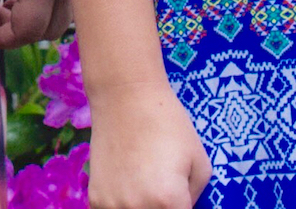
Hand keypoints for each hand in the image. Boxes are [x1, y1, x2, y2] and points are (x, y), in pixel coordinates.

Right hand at [85, 82, 212, 208]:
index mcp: (169, 202)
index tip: (180, 197)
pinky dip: (123, 206)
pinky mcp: (95, 199)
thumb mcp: (200, 164)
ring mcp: (113, 206)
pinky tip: (128, 185)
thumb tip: (184, 208)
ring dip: (143, 207)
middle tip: (163, 187)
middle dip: (165, 207)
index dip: (184, 206)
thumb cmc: (169, 125)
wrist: (125, 97)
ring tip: (145, 185)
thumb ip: (195, 198)